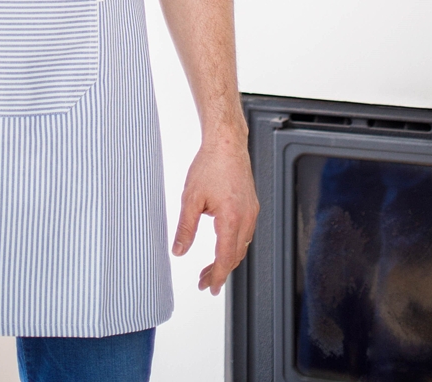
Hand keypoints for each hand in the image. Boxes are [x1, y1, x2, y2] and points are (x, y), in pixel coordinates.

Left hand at [172, 133, 258, 295]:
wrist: (227, 143)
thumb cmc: (210, 165)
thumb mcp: (190, 198)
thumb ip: (185, 228)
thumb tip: (179, 251)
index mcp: (231, 219)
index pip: (225, 258)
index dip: (217, 276)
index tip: (210, 288)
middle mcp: (246, 217)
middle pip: (235, 255)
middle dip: (220, 271)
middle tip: (205, 282)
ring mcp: (252, 211)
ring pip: (242, 245)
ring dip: (227, 259)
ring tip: (211, 267)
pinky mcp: (252, 204)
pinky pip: (245, 232)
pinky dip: (234, 244)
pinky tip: (223, 243)